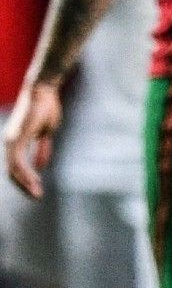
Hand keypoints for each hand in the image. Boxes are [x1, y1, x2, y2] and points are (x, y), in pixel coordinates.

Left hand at [3, 82, 61, 198]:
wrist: (43, 90)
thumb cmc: (46, 107)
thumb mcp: (46, 132)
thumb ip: (42, 149)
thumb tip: (41, 166)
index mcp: (15, 142)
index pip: (15, 167)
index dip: (25, 180)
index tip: (37, 190)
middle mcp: (9, 142)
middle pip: (11, 172)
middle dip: (24, 186)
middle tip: (36, 197)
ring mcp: (11, 140)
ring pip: (13, 169)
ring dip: (25, 183)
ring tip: (36, 193)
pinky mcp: (17, 138)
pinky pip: (18, 161)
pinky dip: (25, 173)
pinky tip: (34, 180)